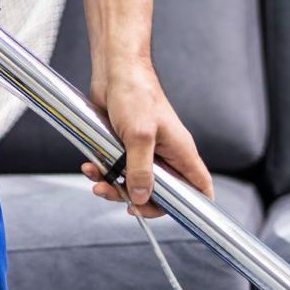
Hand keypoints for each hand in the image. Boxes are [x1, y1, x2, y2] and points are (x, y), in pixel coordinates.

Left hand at [80, 64, 213, 217]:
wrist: (114, 70)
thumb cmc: (135, 93)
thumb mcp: (139, 135)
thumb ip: (141, 169)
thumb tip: (141, 198)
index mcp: (180, 152)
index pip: (199, 187)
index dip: (195, 206)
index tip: (177, 218)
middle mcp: (166, 155)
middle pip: (162, 194)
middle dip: (138, 201)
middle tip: (120, 200)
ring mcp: (145, 152)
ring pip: (135, 185)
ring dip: (114, 188)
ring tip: (97, 181)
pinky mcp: (125, 147)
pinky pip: (117, 171)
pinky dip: (103, 173)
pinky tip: (90, 166)